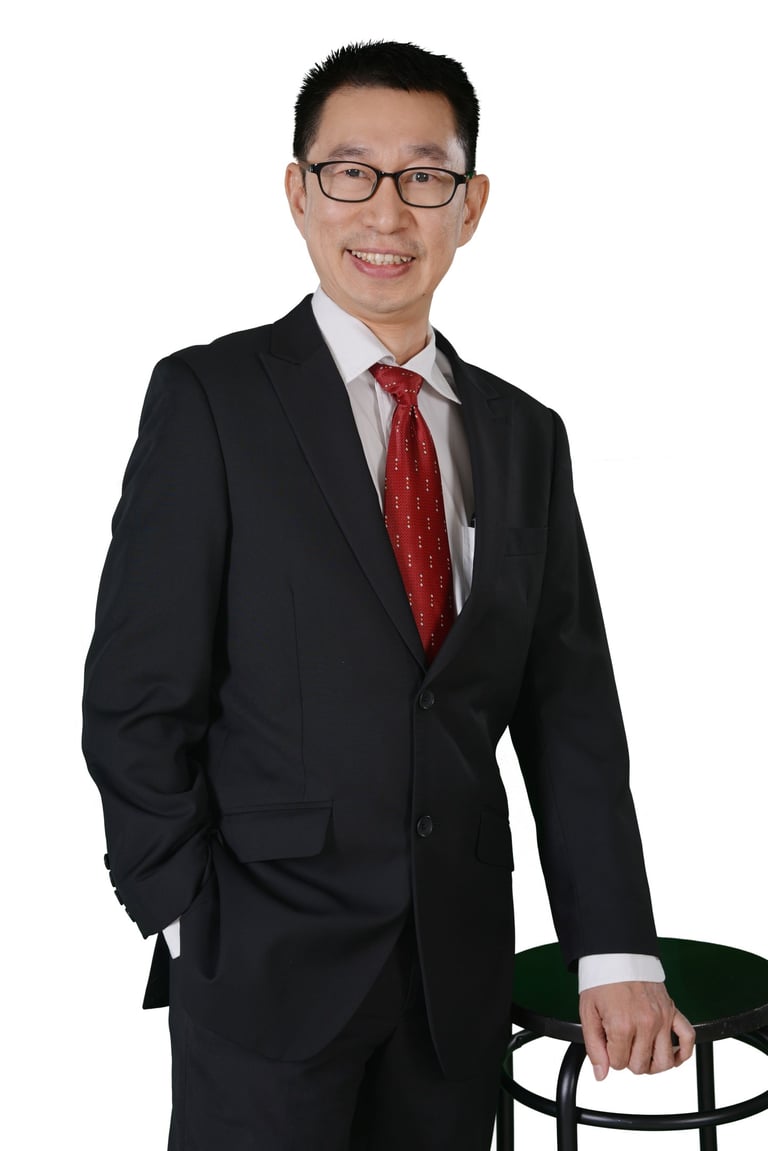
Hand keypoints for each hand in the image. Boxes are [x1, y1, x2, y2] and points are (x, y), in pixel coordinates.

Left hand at [579, 981, 694, 1078]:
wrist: (616, 954)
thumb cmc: (602, 980)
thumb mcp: (588, 1013)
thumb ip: (594, 1046)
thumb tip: (601, 1074)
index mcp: (622, 1025)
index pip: (619, 1063)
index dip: (610, 1057)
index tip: (607, 1044)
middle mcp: (646, 1023)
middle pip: (641, 1065)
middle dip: (628, 1061)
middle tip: (621, 1046)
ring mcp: (662, 1018)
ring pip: (665, 1061)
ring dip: (653, 1064)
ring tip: (642, 1054)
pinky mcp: (673, 1011)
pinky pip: (688, 1038)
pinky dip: (683, 1052)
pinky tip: (672, 1055)